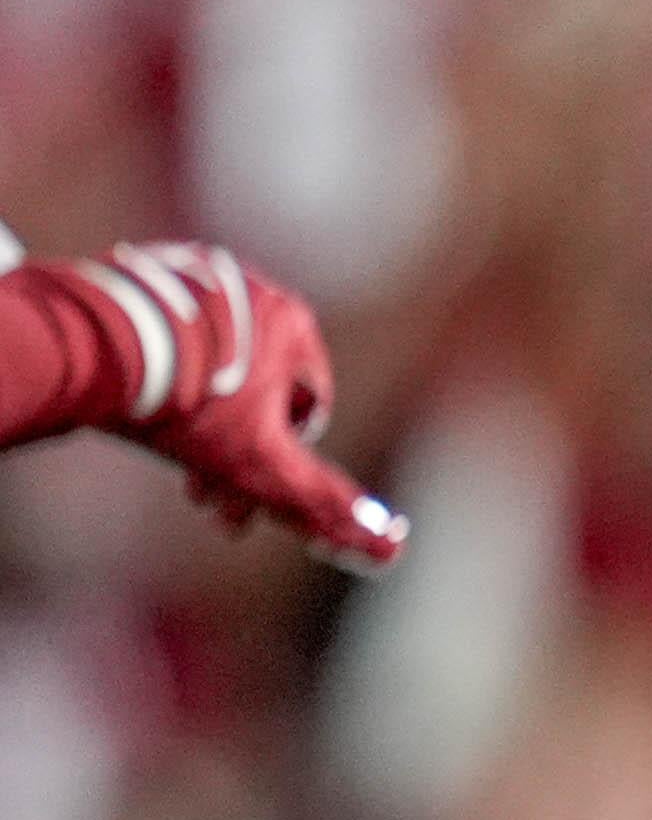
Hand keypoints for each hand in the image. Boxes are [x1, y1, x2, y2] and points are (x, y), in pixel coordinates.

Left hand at [58, 243, 406, 569]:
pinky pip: (167, 335)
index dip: (283, 459)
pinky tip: (133, 401)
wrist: (92, 347)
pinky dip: (159, 371)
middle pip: (254, 389)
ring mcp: (196, 277)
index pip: (310, 406)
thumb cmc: (188, 408)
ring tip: (159, 448)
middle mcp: (255, 290)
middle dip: (231, 446)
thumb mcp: (263, 466)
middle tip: (198, 491)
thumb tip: (391, 547)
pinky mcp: (145, 272)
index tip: (248, 493)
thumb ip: (325, 504)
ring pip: (210, 365)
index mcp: (296, 325)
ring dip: (194, 413)